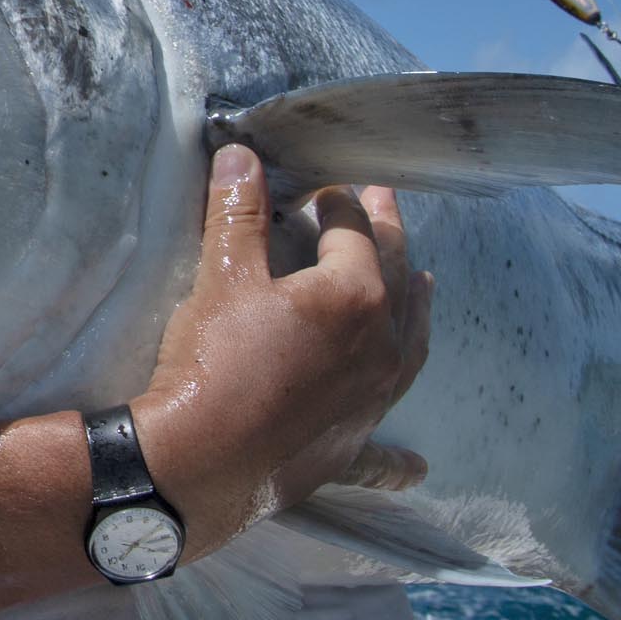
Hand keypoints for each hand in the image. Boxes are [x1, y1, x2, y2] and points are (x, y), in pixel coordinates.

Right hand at [133, 143, 431, 548]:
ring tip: (422, 285)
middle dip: (387, 234)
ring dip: (416, 309)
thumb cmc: (214, 361)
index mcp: (353, 295)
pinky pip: (385, 449)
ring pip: (410, 344)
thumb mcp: (221, 276)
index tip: (321, 187)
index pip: (352, 231)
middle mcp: (381, 345)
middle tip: (384, 203)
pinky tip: (416, 465)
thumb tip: (242, 154)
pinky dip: (401, 455)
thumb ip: (238, 213)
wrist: (199, 459)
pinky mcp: (351, 446)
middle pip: (394, 276)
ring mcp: (373, 399)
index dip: (336, 202)